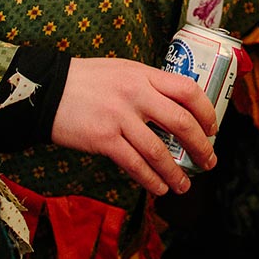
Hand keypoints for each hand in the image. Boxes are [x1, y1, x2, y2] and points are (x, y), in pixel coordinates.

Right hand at [49, 58, 216, 194]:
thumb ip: (147, 85)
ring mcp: (120, 117)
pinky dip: (151, 180)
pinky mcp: (104, 139)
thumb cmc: (85, 81)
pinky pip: (135, 165)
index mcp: (143, 75)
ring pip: (159, 151)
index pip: (188, 90)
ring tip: (184, 186)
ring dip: (176, 173)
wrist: (46, 91)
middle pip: (181, 123)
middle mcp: (136, 94)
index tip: (212, 128)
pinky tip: (159, 188)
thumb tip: (174, 107)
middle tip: (209, 161)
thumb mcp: (122, 71)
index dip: (206, 112)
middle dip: (201, 147)